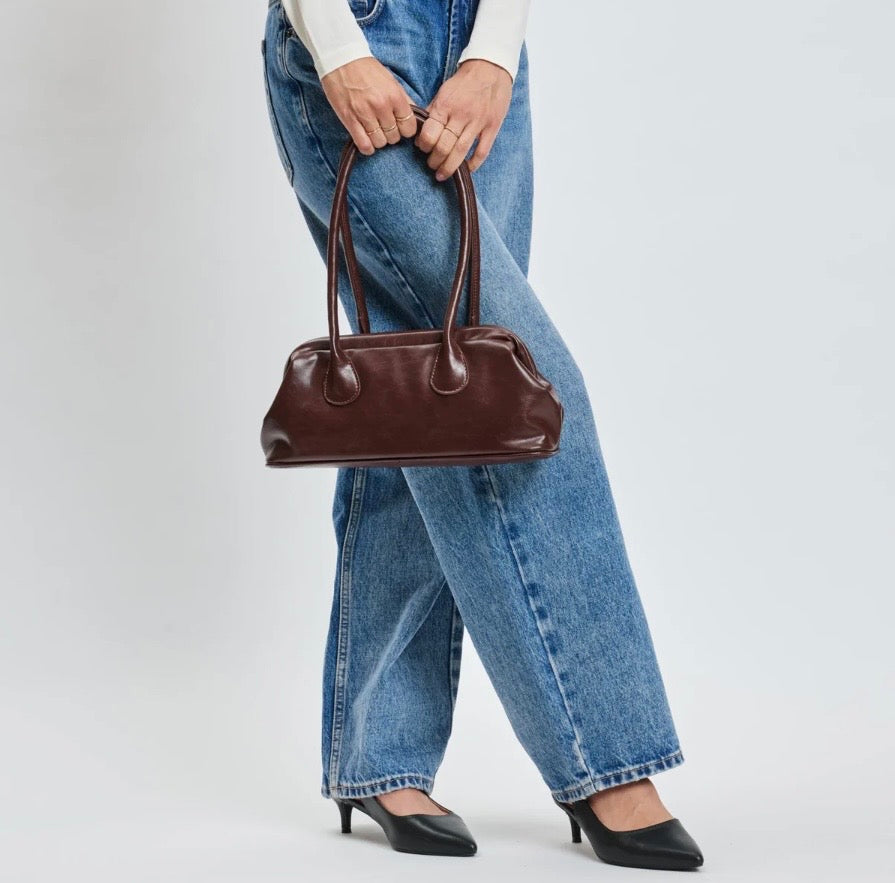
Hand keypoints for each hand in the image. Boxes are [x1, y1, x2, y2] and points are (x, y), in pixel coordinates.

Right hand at [321, 57, 417, 154]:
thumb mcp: (391, 81)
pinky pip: (364, 145)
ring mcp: (365, 114)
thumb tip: (414, 116)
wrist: (341, 59)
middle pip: (394, 137)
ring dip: (378, 140)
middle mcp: (381, 106)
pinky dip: (367, 147)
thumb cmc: (367, 69)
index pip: (409, 127)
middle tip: (384, 127)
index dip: (405, 130)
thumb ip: (403, 99)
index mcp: (395, 96)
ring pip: (380, 143)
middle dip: (391, 134)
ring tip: (374, 131)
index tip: (399, 126)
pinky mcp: (350, 119)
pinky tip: (366, 140)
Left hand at [415, 59, 511, 178]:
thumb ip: (433, 111)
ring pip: (460, 152)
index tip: (422, 149)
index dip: (423, 145)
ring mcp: (478, 122)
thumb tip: (421, 130)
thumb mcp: (443, 92)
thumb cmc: (464, 81)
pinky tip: (465, 170)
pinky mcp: (492, 127)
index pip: (430, 133)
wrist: (491, 67)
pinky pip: (482, 152)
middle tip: (431, 165)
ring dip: (449, 167)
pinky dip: (473, 164)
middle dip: (434, 160)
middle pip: (444, 146)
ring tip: (442, 174)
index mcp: (445, 105)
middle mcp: (461, 115)